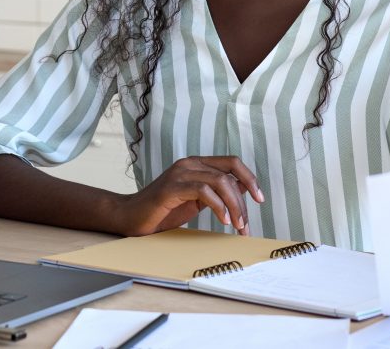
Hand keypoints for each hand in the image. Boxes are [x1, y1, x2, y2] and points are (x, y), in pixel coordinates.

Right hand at [114, 156, 263, 236]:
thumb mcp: (196, 201)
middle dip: (242, 201)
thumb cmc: (162, 211)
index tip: (259, 198)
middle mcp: (189, 163)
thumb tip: (242, 189)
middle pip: (229, 173)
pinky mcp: (172, 187)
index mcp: (196, 164)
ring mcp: (180, 173)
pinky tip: (222, 220)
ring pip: (219, 182)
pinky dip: (217, 205)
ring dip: (233, 206)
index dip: (249, 178)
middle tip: (245, 225)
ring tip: (237, 225)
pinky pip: (203, 190)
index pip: (232, 163)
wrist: (130, 217)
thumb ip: (216, 192)